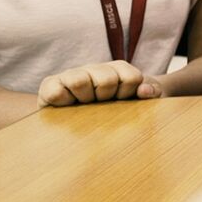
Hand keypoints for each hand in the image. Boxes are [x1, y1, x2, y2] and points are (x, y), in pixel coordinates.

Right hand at [38, 60, 164, 106]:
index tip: (122, 100)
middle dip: (107, 97)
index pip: (131, 77)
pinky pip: (54, 90)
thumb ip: (151, 92)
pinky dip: (61, 100)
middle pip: (107, 79)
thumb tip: (145, 91)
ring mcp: (71, 76)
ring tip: (84, 107)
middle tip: (101, 105)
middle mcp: (93, 70)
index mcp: (117, 71)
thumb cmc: (117, 113)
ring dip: (84, 98)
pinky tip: (66, 107)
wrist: (82, 131)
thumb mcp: (139, 102)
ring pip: (80, 80)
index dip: (129, 92)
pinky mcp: (50, 87)